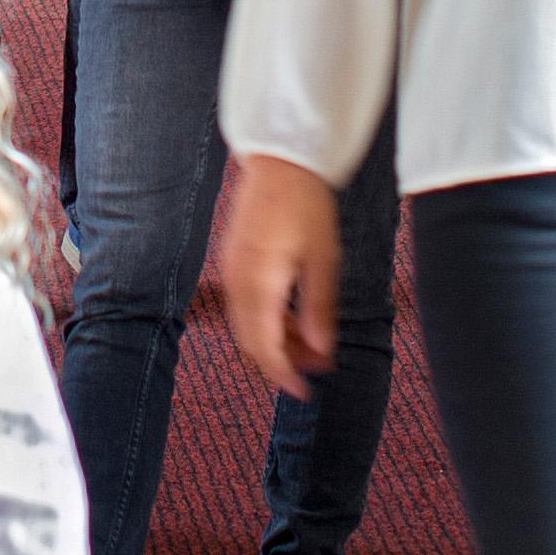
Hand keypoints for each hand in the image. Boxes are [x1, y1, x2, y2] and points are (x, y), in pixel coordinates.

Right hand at [220, 155, 341, 398]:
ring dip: (275, 341)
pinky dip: (266, 321)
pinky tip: (293, 318)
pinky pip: (244, 305)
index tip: (304, 392)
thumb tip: (320, 351)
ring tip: (311, 345)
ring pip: (246, 325)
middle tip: (315, 370)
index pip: (265, 346)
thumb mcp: (323, 259)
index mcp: (259, 283)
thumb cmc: (306, 205)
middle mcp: (238, 281)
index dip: (283, 375)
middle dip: (281, 361)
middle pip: (251, 341)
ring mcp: (232, 271)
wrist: (280, 162)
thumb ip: (319, 308)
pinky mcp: (234, 261)